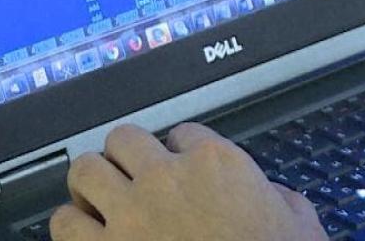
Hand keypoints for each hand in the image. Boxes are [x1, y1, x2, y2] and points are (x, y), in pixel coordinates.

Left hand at [51, 122, 326, 240]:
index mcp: (215, 163)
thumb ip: (277, 198)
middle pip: (124, 139)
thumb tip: (270, 196)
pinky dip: (71, 227)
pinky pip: (64, 224)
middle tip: (131, 176)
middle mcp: (166, 178)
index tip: (179, 168)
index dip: (179, 152)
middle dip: (126, 157)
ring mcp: (130, 214)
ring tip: (98, 198)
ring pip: (85, 170)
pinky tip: (84, 235)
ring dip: (92, 184)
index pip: (181, 133)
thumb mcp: (300, 223)